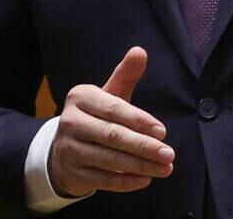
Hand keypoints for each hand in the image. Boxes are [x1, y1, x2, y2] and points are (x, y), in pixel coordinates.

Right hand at [49, 47, 174, 197]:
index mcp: (80, 98)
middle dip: (143, 146)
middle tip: (169, 153)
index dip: (139, 120)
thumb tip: (140, 51)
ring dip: (140, 166)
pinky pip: (103, 180)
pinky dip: (126, 182)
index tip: (162, 131)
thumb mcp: (106, 94)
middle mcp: (70, 122)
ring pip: (109, 160)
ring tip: (165, 168)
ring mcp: (69, 149)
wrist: (63, 149)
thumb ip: (125, 75)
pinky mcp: (73, 173)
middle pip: (112, 135)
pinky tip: (146, 179)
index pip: (113, 109)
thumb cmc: (94, 117)